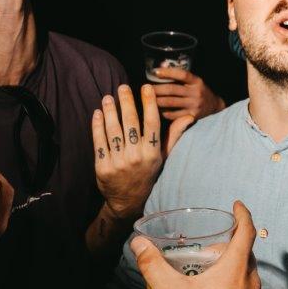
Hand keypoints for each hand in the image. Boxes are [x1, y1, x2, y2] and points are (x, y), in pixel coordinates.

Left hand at [93, 84, 194, 219]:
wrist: (127, 201)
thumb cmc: (148, 174)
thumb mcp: (163, 157)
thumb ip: (174, 135)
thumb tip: (189, 116)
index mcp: (153, 153)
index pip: (152, 123)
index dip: (149, 103)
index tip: (146, 87)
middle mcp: (136, 157)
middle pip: (130, 123)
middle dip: (126, 102)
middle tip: (122, 87)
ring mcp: (119, 162)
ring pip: (113, 130)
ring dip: (110, 111)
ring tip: (107, 97)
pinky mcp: (103, 167)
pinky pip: (99, 142)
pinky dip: (97, 126)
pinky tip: (97, 113)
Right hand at [130, 200, 264, 288]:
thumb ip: (152, 265)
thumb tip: (138, 242)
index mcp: (235, 269)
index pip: (246, 231)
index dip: (243, 215)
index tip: (237, 206)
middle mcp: (252, 283)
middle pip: (245, 256)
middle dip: (231, 249)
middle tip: (211, 252)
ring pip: (248, 279)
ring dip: (234, 274)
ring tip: (213, 280)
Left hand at [151, 68, 225, 120]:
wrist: (214, 106)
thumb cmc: (199, 90)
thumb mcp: (194, 81)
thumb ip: (180, 77)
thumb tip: (160, 67)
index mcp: (197, 81)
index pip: (182, 74)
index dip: (168, 72)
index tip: (155, 72)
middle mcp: (196, 93)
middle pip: (172, 89)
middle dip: (156, 89)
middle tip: (145, 88)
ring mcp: (194, 105)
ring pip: (171, 103)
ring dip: (156, 100)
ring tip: (147, 98)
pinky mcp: (191, 116)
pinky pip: (173, 115)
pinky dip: (163, 112)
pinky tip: (155, 110)